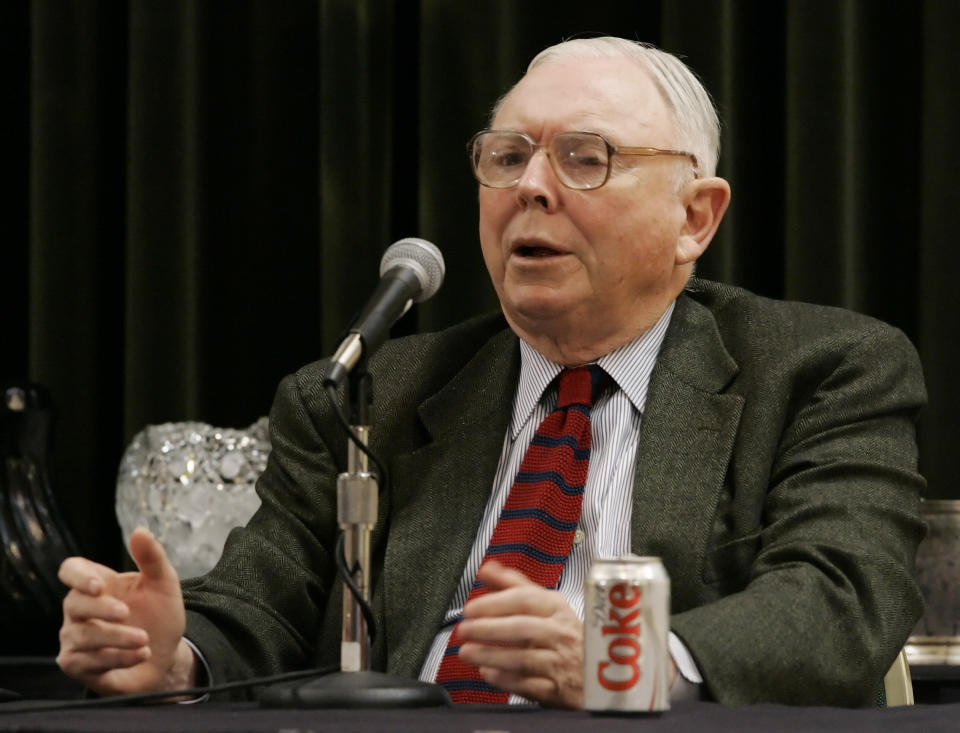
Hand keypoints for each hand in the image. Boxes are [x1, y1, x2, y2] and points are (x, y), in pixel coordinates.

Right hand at [57, 527, 193, 695]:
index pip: (71, 570)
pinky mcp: (78, 665)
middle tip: (126, 613)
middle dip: (101, 610)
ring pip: (82, 636)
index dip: (78, 576)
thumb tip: (139, 531)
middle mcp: (80, 610)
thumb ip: (152, 557)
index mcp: (98, 583)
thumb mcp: (164, 584)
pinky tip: (142, 654)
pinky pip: (87, 662)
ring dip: (116, 638)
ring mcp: (76, 638)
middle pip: (73, 603)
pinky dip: (117, 658)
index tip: (99, 586)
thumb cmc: (160, 615)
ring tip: (144, 640)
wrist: (167, 655)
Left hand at [455, 561, 583, 707]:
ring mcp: (560, 663)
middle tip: (464, 629)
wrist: (606, 672)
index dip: (494, 602)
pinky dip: (504, 679)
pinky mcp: (558, 691)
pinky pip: (527, 685)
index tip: (471, 607)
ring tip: (467, 652)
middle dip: (488, 628)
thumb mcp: (548, 605)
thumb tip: (487, 569)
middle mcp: (560, 634)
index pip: (525, 600)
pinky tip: (487, 674)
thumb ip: (516, 585)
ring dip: (490, 655)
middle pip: (521, 628)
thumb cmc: (570, 636)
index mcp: (557, 610)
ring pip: (522, 658)